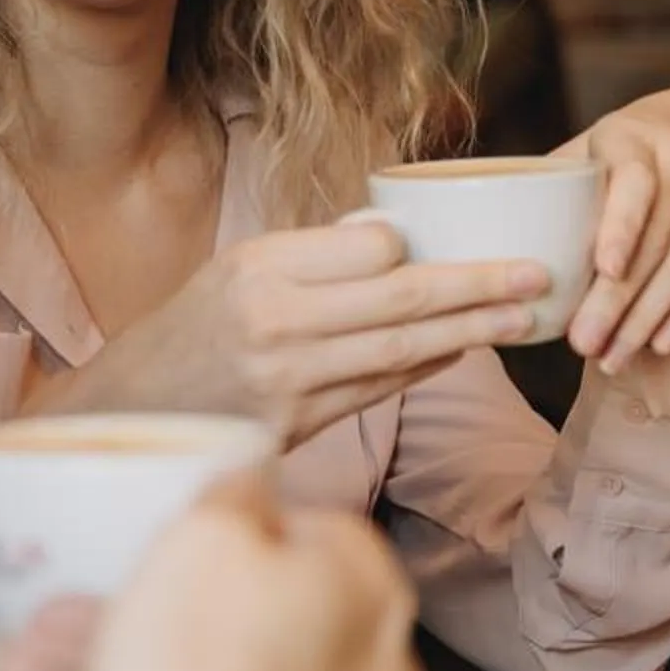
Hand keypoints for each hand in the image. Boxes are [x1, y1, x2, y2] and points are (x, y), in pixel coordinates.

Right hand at [66, 217, 548, 448]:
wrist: (129, 410)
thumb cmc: (191, 329)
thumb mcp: (237, 268)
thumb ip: (316, 256)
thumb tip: (398, 239)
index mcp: (259, 268)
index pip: (370, 251)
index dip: (426, 250)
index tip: (477, 242)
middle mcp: (273, 323)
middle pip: (400, 304)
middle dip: (479, 289)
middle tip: (539, 277)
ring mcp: (285, 383)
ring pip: (400, 355)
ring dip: (470, 335)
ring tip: (524, 319)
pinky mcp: (294, 431)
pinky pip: (377, 393)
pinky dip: (424, 371)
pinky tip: (461, 352)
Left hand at [565, 87, 669, 369]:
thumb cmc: (634, 145)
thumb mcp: (596, 146)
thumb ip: (557, 184)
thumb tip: (491, 238)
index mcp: (634, 138)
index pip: (633, 183)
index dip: (621, 227)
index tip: (604, 270)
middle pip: (654, 239)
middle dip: (618, 300)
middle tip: (584, 345)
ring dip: (649, 319)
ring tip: (614, 358)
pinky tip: (663, 342)